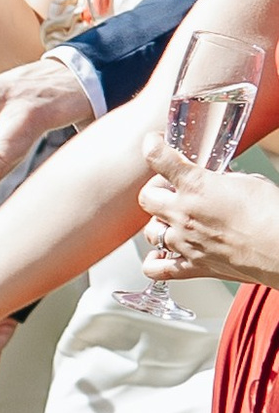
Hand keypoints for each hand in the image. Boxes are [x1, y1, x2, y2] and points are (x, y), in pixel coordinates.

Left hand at [135, 141, 278, 284]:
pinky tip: (162, 253)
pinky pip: (156, 269)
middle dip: (156, 189)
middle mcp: (183, 214)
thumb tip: (217, 178)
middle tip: (170, 188)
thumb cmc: (272, 214)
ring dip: (158, 222)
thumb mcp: (248, 181)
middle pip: (147, 197)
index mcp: (196, 186)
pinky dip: (154, 261)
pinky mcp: (193, 266)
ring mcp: (185, 242)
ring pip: (150, 231)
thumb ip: (223, 179)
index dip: (152, 146)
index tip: (153, 143)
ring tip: (172, 219)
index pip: (158, 158)